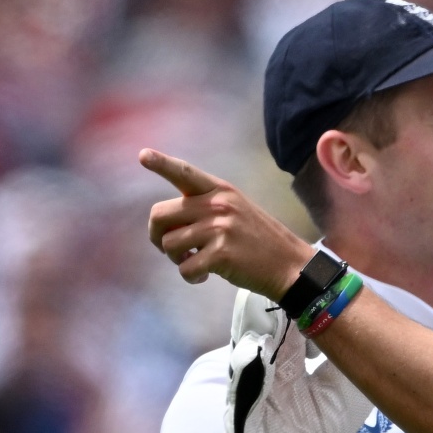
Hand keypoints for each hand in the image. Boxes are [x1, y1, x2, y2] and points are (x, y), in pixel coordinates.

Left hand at [141, 149, 315, 296]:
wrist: (290, 265)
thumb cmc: (258, 240)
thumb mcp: (235, 210)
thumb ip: (205, 208)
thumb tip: (170, 223)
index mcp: (220, 190)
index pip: (184, 172)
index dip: (161, 163)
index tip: (142, 155)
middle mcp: (217, 204)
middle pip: (160, 214)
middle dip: (156, 235)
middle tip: (172, 249)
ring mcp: (219, 228)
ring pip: (168, 244)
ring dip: (177, 259)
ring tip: (196, 261)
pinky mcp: (221, 254)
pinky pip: (185, 268)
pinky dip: (191, 276)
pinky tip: (206, 275)